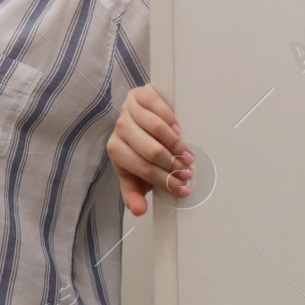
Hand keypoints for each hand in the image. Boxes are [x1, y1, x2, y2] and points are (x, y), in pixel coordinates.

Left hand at [106, 83, 192, 215]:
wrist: (135, 117)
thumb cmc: (137, 149)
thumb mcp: (133, 174)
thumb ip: (134, 193)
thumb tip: (138, 211)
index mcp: (115, 150)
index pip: (143, 169)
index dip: (165, 180)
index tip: (183, 188)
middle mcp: (119, 129)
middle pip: (151, 150)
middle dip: (173, 165)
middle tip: (189, 172)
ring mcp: (128, 109)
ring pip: (157, 129)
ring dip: (177, 145)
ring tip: (188, 156)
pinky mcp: (140, 94)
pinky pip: (158, 106)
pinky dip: (171, 120)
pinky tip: (180, 131)